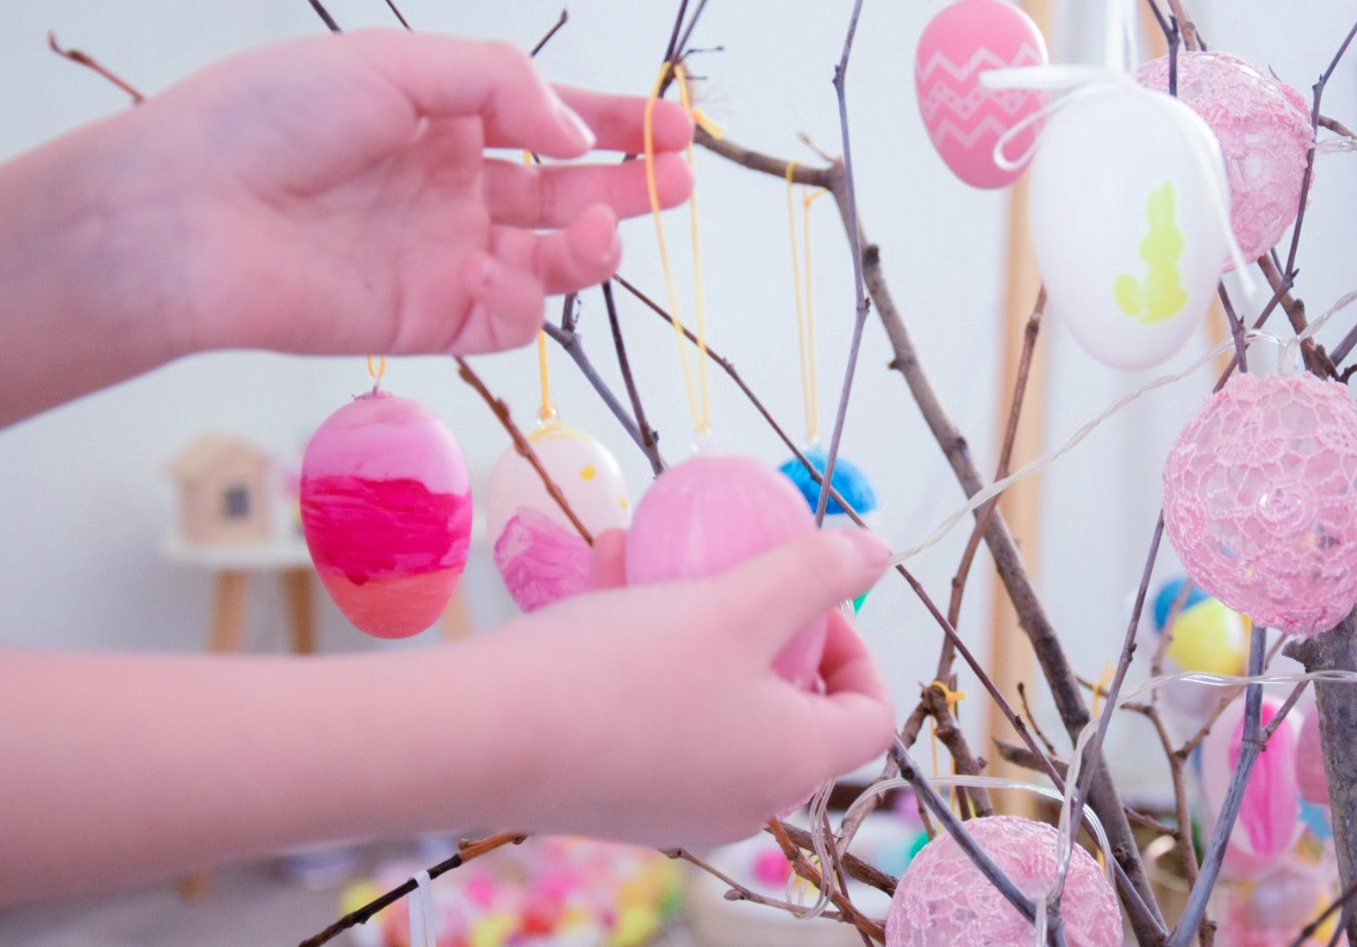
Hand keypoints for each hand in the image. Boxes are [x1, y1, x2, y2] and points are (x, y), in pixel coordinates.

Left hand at [105, 28, 693, 357]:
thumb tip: (574, 135)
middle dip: (629, 182)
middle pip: (565, 189)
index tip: (675, 128)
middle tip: (680, 179)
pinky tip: (536, 267)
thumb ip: (502, 87)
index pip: (549, 120)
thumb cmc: (272, 120)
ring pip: (552, 257)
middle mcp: (452, 187)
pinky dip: (539, 297)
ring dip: (596, 239)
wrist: (191, 216)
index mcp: (441, 118)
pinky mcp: (434, 317)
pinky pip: (512, 315)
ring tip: (612, 221)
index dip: (615, 123)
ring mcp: (446, 254)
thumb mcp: (394, 62)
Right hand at [460, 529, 894, 847]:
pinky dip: (649, 656)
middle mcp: (745, 802)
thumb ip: (814, 574)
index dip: (857, 647)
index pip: (870, 716)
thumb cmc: (623, 671)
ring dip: (697, 624)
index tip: (810, 599)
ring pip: (717, 701)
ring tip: (653, 558)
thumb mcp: (734, 603)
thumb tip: (878, 550)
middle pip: (793, 709)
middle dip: (765, 628)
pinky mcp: (618, 798)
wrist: (477, 739)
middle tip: (733, 580)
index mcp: (792, 764)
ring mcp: (678, 807)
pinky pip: (659, 717)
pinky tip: (605, 582)